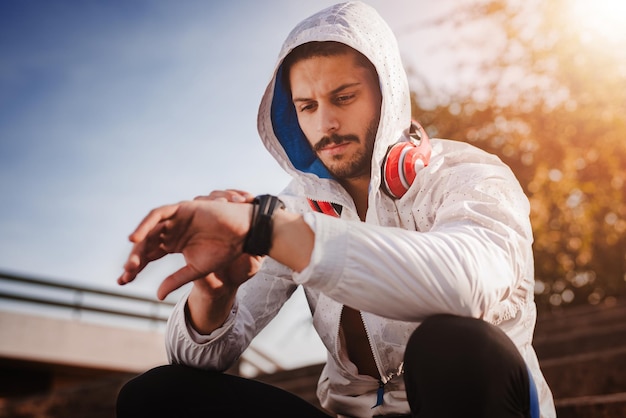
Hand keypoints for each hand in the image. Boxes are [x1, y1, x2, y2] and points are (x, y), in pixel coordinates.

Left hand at [117, 190, 256, 299]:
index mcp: (173, 244)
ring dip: (139, 245)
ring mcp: (176, 218)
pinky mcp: (182, 208)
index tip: (123, 282)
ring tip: (131, 263)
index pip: (148, 256)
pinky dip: (145, 224)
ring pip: (149, 230)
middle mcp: (171, 230)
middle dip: (135, 259)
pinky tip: (136, 239)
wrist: (243, 234)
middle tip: (127, 275)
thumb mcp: (197, 270)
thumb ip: (176, 280)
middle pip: (146, 244)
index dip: (136, 268)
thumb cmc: (225, 250)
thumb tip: (157, 296)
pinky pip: (158, 214)